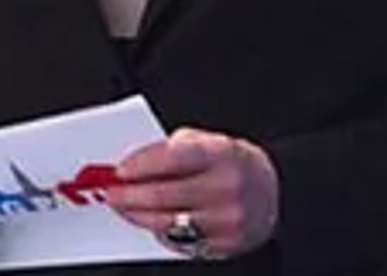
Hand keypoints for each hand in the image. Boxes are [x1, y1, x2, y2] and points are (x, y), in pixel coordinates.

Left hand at [108, 127, 279, 259]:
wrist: (275, 192)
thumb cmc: (233, 163)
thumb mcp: (210, 141)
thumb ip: (175, 148)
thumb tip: (133, 163)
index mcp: (221, 154)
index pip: (173, 158)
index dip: (141, 164)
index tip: (120, 170)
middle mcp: (227, 188)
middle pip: (165, 195)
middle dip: (130, 195)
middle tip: (111, 193)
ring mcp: (227, 220)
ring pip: (168, 223)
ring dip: (138, 216)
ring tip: (124, 207)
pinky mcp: (225, 245)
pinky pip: (181, 242)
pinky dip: (160, 231)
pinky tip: (151, 221)